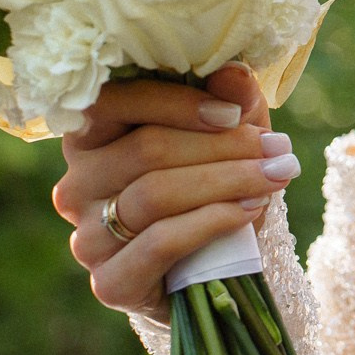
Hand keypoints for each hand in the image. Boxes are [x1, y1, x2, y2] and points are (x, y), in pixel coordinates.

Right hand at [50, 64, 295, 324]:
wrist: (214, 264)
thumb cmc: (213, 183)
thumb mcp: (228, 134)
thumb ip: (230, 100)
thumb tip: (234, 72)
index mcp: (91, 138)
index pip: (112, 102)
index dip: (175, 102)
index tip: (234, 113)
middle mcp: (77, 185)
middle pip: (146, 149)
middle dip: (222, 146)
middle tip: (278, 148)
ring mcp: (87, 237)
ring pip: (153, 195)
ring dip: (227, 181)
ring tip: (276, 176)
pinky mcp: (109, 282)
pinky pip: (159, 243)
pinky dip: (213, 221)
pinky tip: (251, 209)